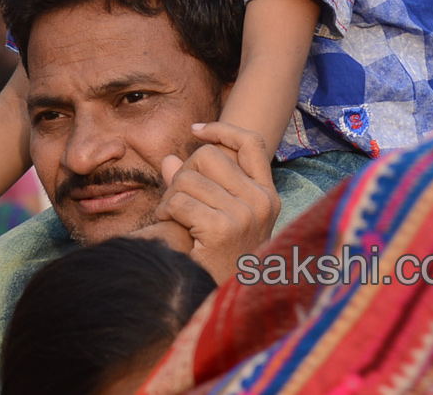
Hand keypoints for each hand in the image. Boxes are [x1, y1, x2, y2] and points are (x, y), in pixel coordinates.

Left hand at [141, 122, 279, 282]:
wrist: (225, 304)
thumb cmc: (219, 259)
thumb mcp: (219, 218)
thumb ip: (197, 185)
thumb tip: (170, 160)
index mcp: (267, 195)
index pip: (250, 143)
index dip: (222, 130)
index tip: (196, 131)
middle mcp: (261, 201)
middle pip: (208, 155)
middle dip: (184, 173)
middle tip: (177, 200)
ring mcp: (244, 215)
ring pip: (188, 177)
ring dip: (170, 196)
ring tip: (172, 217)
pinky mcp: (222, 229)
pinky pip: (179, 201)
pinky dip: (166, 211)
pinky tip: (169, 226)